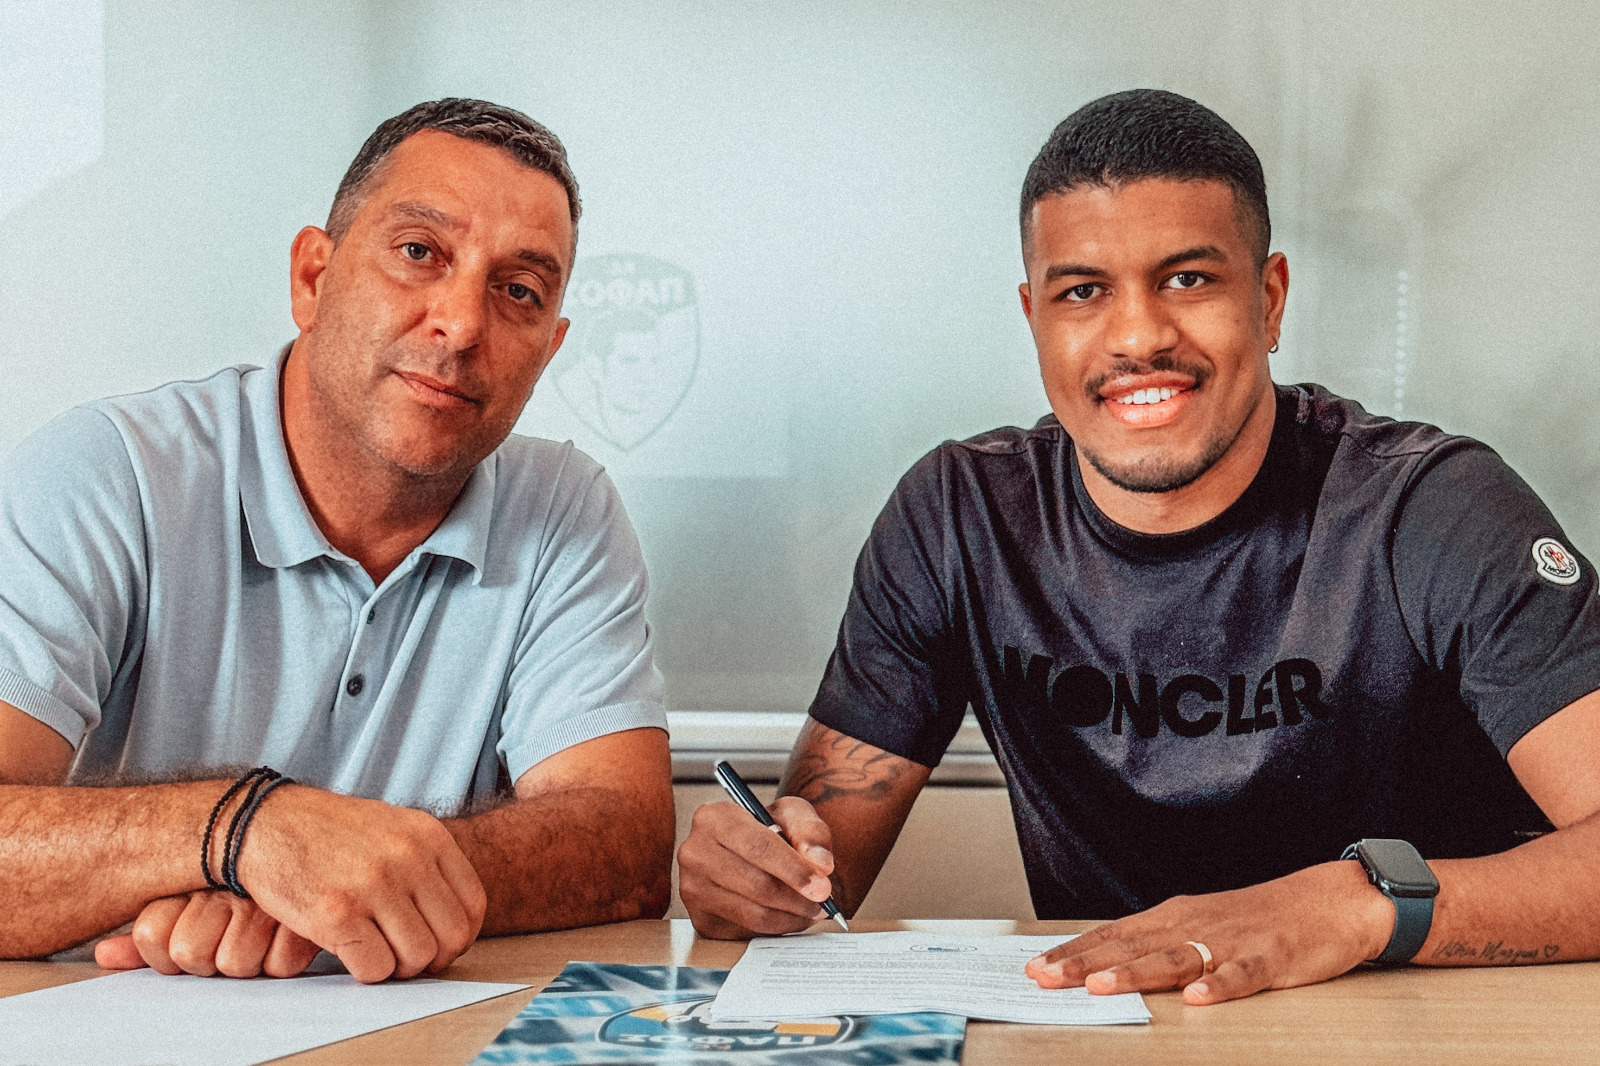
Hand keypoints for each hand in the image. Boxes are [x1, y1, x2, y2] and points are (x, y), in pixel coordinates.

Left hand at [95, 891, 320, 976]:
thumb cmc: (251, 880)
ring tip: (264, 928)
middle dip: (209, 956)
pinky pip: (281, 965)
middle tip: (232, 931)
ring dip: (250, 957)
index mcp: (194, 877)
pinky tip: (292, 931)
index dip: (165, 950)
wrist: (321, 838)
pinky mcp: (308, 918)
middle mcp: (226, 887)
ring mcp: (267, 902)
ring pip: (233, 964)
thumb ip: (150, 929)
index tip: (190, 927)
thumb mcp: (189, 897)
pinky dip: (287, 955)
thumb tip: (105, 956)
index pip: (151, 935)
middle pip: (189, 954)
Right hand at [229, 786, 487, 982]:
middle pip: (451, 936)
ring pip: (416, 957)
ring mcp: (373, 885)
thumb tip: (458, 917)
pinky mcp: (337, 913)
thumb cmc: (329, 832)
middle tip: (407, 958)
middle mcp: (408, 858)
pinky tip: (352, 953)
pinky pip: (376, 967)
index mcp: (428, 836)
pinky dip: (368, 971)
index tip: (438, 944)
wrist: (265, 823)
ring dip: (399, 967)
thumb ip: (427, 862)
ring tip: (377, 953)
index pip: (473, 904)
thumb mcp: (392, 827)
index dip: (460, 936)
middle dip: (433, 958)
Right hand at [677, 797, 837, 938]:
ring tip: (812, 910)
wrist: (753, 853)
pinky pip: (747, 931)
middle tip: (824, 903)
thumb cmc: (773, 830)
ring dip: (791, 917)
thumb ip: (811, 833)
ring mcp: (693, 889)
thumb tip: (821, 863)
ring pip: (753, 913)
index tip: (823, 887)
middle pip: (756, 884)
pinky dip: (777, 928)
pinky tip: (790, 916)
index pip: (758, 846)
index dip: (795, 870)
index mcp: (713, 817)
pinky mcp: (701, 919)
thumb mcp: (794, 815)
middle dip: (797, 898)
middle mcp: (694, 852)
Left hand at [1024, 861, 1393, 1004]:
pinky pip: (1240, 975)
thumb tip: (1108, 965)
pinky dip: (1218, 985)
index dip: (1073, 952)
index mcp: (1174, 917)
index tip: (1036, 966)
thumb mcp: (1200, 925)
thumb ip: (1159, 945)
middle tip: (1046, 977)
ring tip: (1102, 987)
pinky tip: (1197, 997)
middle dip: (1085, 963)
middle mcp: (1194, 925)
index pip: (1112, 935)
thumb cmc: (1259, 918)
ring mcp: (1230, 941)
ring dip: (1137, 973)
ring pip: (1176, 958)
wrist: (1328, 901)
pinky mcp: (1268, 958)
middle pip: (1131, 946)